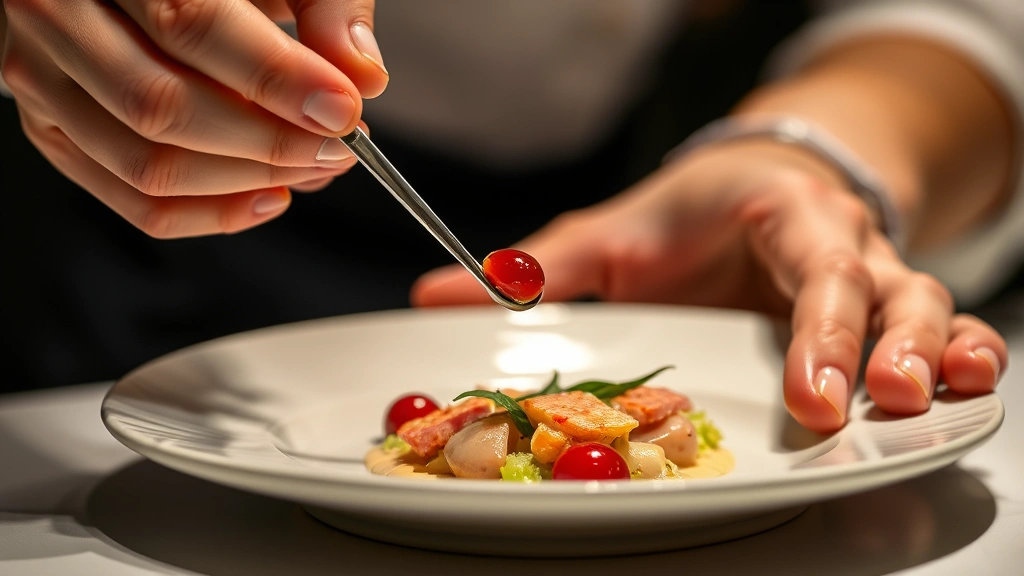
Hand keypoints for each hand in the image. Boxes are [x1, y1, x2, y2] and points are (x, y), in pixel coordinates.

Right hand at [1, 0, 386, 237]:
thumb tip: (361, 74)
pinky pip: (131, 197)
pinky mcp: (53, 129)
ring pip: (145, 163)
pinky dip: (210, 212)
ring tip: (312, 168)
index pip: (195, 25)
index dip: (277, 79)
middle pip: (164, 106)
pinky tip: (267, 195)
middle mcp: (59, 14)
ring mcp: (42, 78)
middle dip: (269, 142)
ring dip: (246, 182)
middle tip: (338, 148)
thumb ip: (322, 5)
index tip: (343, 111)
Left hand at [411, 141, 1006, 432]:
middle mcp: (836, 244)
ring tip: (924, 402)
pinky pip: (938, 326)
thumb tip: (440, 295)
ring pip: (924, 307)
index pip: (813, 261)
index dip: (818, 325)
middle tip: (874, 402)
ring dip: (933, 355)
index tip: (811, 388)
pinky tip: (966, 385)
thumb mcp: (613, 237)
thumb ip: (538, 269)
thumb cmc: (686, 218)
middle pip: (882, 290)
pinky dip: (959, 354)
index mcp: (779, 212)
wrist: (747, 189)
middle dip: (882, 348)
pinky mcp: (877, 314)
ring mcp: (867, 278)